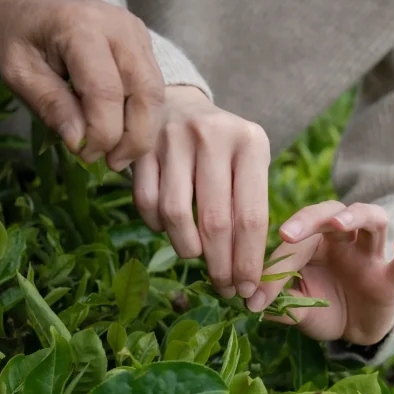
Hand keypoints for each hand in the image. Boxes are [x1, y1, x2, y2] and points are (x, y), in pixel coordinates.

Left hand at [0, 0, 163, 168]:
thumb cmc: (21, 35)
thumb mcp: (18, 72)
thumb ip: (50, 105)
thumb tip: (79, 143)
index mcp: (81, 28)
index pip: (105, 92)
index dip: (101, 133)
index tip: (83, 154)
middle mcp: (120, 27)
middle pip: (145, 94)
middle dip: (133, 139)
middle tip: (110, 163)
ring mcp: (138, 34)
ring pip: (157, 95)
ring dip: (142, 133)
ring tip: (117, 155)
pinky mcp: (145, 45)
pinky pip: (154, 89)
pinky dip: (143, 118)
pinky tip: (122, 134)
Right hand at [133, 86, 271, 298]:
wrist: (180, 105)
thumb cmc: (224, 147)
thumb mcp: (250, 162)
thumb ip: (251, 208)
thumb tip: (248, 274)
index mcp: (251, 142)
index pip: (252, 216)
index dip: (248, 260)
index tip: (247, 288)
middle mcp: (213, 136)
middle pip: (216, 222)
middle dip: (220, 265)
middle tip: (224, 288)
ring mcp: (173, 139)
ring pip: (176, 215)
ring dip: (187, 249)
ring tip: (197, 258)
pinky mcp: (141, 147)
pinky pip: (145, 203)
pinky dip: (158, 226)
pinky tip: (170, 229)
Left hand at [247, 201, 393, 345]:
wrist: (356, 330)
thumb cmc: (324, 308)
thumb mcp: (298, 309)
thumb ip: (279, 303)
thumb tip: (252, 303)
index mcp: (314, 243)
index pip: (294, 244)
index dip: (274, 268)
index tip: (254, 298)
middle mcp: (343, 240)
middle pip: (329, 212)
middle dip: (308, 218)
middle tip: (287, 234)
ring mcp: (370, 254)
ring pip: (372, 218)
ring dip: (356, 215)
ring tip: (340, 223)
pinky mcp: (392, 278)